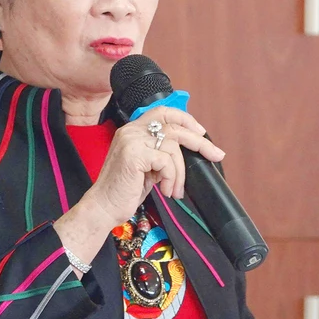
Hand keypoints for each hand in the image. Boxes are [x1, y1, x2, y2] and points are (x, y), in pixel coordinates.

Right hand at [84, 107, 224, 226]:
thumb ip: (160, 154)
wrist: (103, 207)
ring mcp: (132, 141)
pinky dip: (171, 178)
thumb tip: (187, 151)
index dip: (185, 119)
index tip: (200, 132)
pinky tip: (164, 190)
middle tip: (215, 154)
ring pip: (173, 148)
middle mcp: (131, 131)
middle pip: (174, 127)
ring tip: (174, 190)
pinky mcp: (134, 155)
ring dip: (180, 173)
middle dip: (199, 142)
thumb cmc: (124, 190)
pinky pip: (166, 162)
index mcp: (133, 130)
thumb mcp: (146, 167)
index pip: (163, 112)